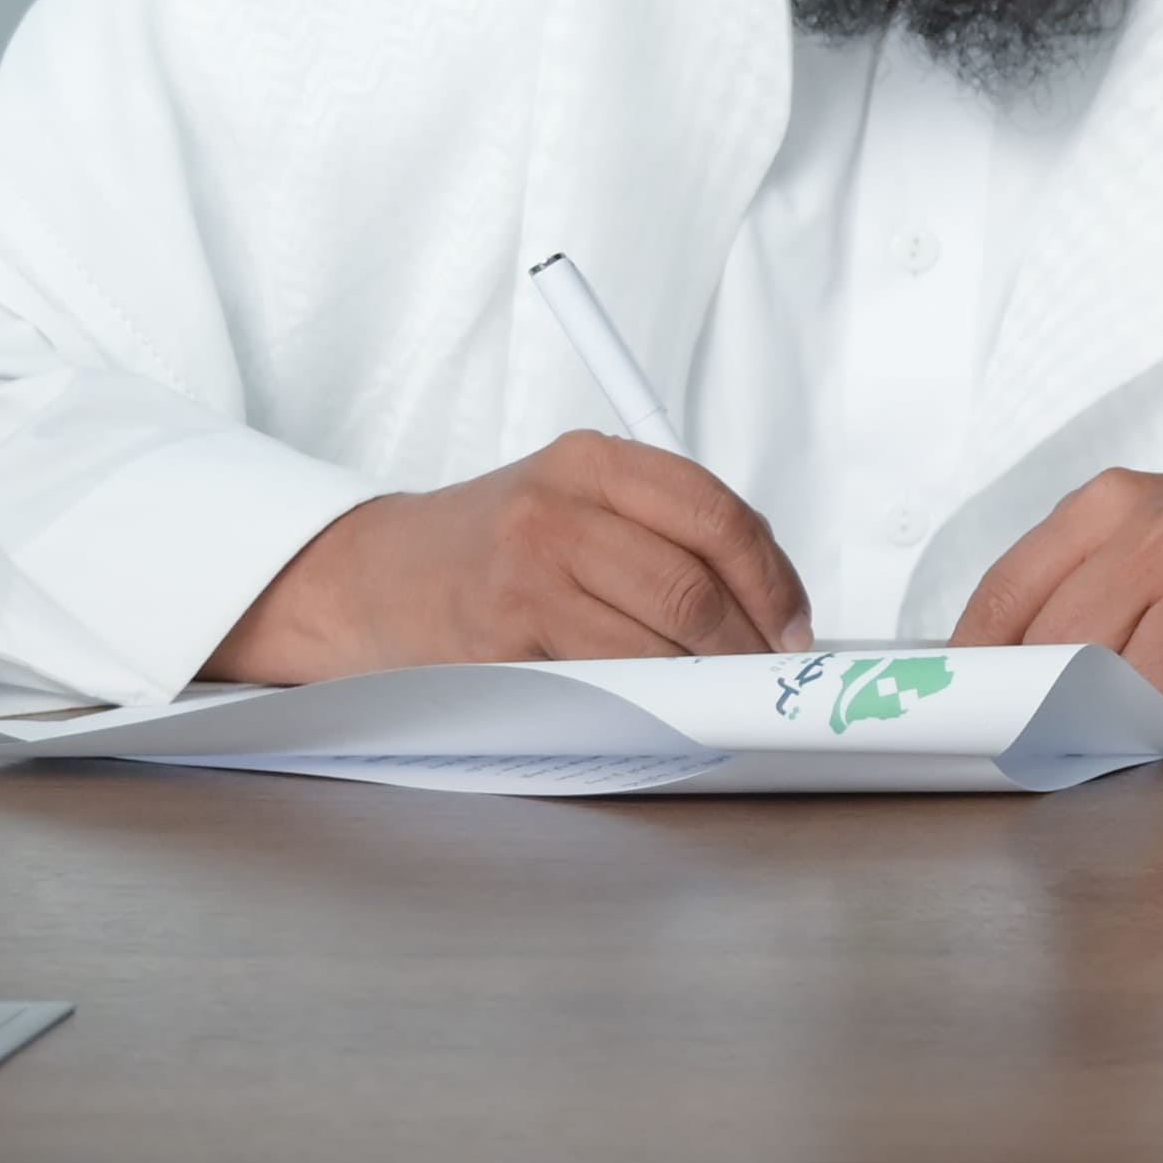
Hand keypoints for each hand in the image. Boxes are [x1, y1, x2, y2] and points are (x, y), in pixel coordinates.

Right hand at [210, 434, 810, 678]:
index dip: (772, 577)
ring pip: (656, 638)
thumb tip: (765, 595)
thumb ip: (657, 527)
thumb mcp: (569, 499)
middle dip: (748, 641)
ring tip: (717, 688)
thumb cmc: (487, 547)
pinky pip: (603, 680)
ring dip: (704, 677)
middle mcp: (557, 509)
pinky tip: (658, 702)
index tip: (793, 620)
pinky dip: (647, 700)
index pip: (716, 514)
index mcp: (589, 461)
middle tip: (764, 668)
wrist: (369, 578)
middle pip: (693, 584)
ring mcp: (525, 576)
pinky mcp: (500, 642)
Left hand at [953, 462, 1162, 744]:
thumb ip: (1068, 577)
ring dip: (1131, 719)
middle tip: (1067, 713)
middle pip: (1064, 657)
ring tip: (1158, 693)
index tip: (970, 697)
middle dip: (1058, 698)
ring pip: (1130, 700)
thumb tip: (993, 665)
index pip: (1008, 595)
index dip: (980, 662)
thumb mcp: (1139, 519)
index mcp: (1114, 504)